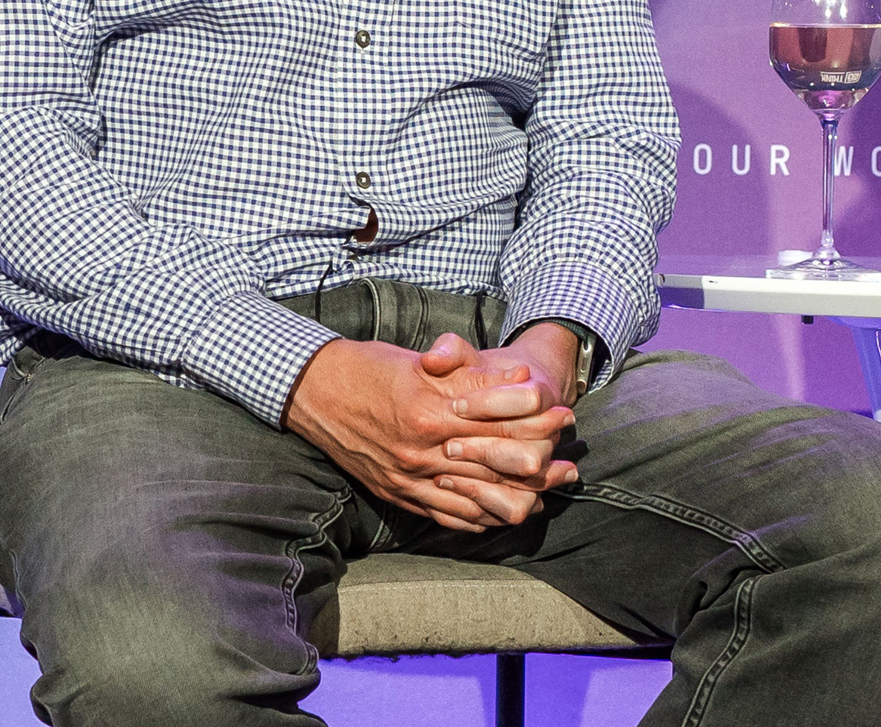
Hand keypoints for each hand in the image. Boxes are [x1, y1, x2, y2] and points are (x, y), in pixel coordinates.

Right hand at [282, 334, 572, 530]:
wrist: (314, 392)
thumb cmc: (371, 368)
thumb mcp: (423, 362)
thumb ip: (471, 372)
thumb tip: (520, 380)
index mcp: (431, 413)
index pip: (498, 424)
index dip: (536, 421)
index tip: (564, 416)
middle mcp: (421, 452)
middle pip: (492, 468)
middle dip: (535, 467)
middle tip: (566, 465)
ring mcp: (407, 478)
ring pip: (472, 500)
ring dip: (512, 500)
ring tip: (545, 496)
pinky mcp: (395, 492)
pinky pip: (442, 515)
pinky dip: (474, 518)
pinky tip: (497, 516)